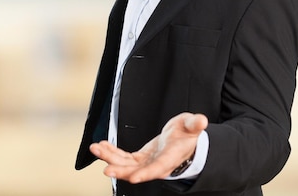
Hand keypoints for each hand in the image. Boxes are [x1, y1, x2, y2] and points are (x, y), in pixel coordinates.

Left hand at [90, 113, 207, 183]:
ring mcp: (147, 162)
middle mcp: (157, 164)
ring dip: (110, 158)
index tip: (132, 178)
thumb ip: (195, 124)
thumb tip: (202, 120)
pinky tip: (102, 146)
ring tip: (95, 149)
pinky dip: (112, 152)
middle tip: (105, 170)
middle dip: (121, 171)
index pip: (157, 168)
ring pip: (126, 165)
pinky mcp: (140, 158)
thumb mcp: (192, 126)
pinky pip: (124, 158)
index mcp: (170, 157)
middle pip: (137, 171)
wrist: (184, 141)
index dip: (145, 173)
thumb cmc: (188, 134)